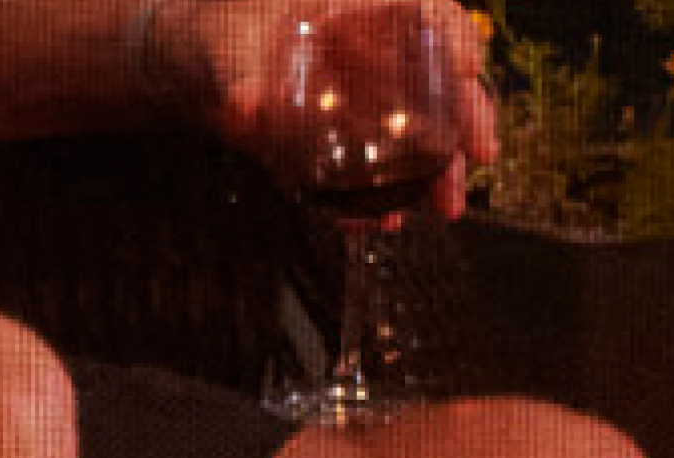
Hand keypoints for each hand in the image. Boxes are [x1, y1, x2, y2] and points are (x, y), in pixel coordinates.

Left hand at [179, 0, 499, 214]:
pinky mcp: (351, 139)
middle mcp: (375, 52)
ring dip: (442, 169)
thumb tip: (247, 111)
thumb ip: (233, 78)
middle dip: (470, 120)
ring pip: (427, 128)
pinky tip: (382, 221)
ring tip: (442, 207)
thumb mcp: (219, 50)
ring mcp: (369, 98)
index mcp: (357, 15)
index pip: (430, 12)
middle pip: (443, 78)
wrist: (195, 67)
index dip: (457, 35)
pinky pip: (384, 166)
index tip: (465, 68)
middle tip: (478, 159)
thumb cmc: (213, 37)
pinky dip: (387, 195)